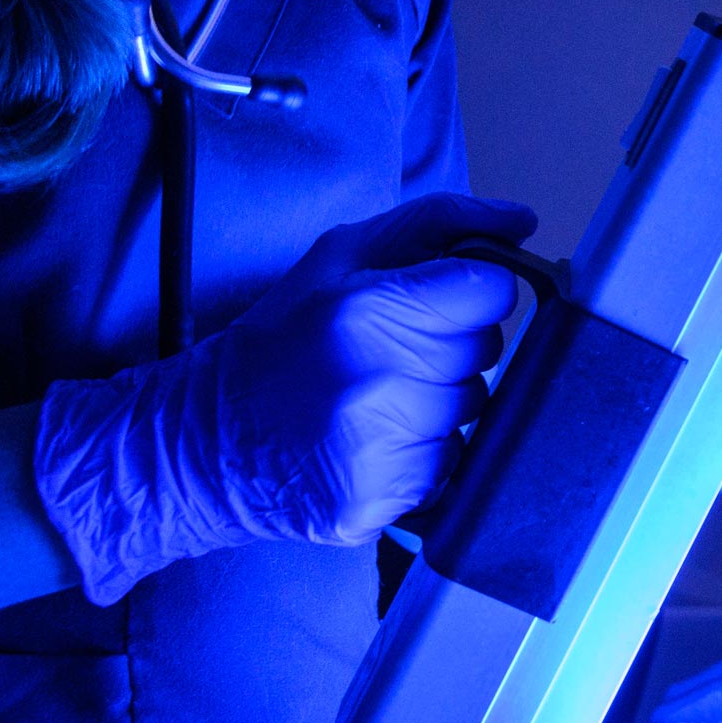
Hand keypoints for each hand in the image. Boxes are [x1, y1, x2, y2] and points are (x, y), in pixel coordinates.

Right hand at [34, 192, 535, 603]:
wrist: (200, 443)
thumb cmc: (278, 342)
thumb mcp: (340, 257)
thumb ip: (438, 224)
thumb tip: (521, 220)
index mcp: (369, 311)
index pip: (491, 293)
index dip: (469, 294)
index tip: (436, 302)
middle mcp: (380, 383)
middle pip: (486, 351)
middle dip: (451, 346)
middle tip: (390, 351)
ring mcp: (382, 450)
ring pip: (474, 410)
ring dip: (441, 401)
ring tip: (379, 397)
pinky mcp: (381, 502)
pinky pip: (451, 465)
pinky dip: (426, 451)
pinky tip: (378, 438)